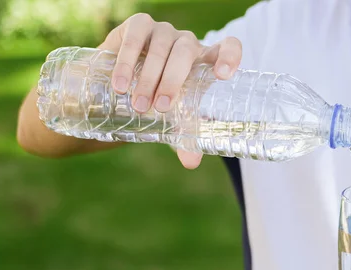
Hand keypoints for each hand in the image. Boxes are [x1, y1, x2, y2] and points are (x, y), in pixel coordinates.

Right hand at [98, 13, 242, 168]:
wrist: (121, 86)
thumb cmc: (157, 102)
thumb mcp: (173, 121)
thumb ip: (184, 139)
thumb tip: (191, 163)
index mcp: (204, 63)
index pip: (228, 48)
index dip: (230, 56)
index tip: (224, 75)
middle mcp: (187, 43)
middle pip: (187, 53)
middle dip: (173, 81)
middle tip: (160, 108)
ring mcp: (163, 32)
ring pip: (161, 47)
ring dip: (149, 77)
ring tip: (138, 105)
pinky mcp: (138, 25)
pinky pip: (136, 36)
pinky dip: (127, 61)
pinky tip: (120, 83)